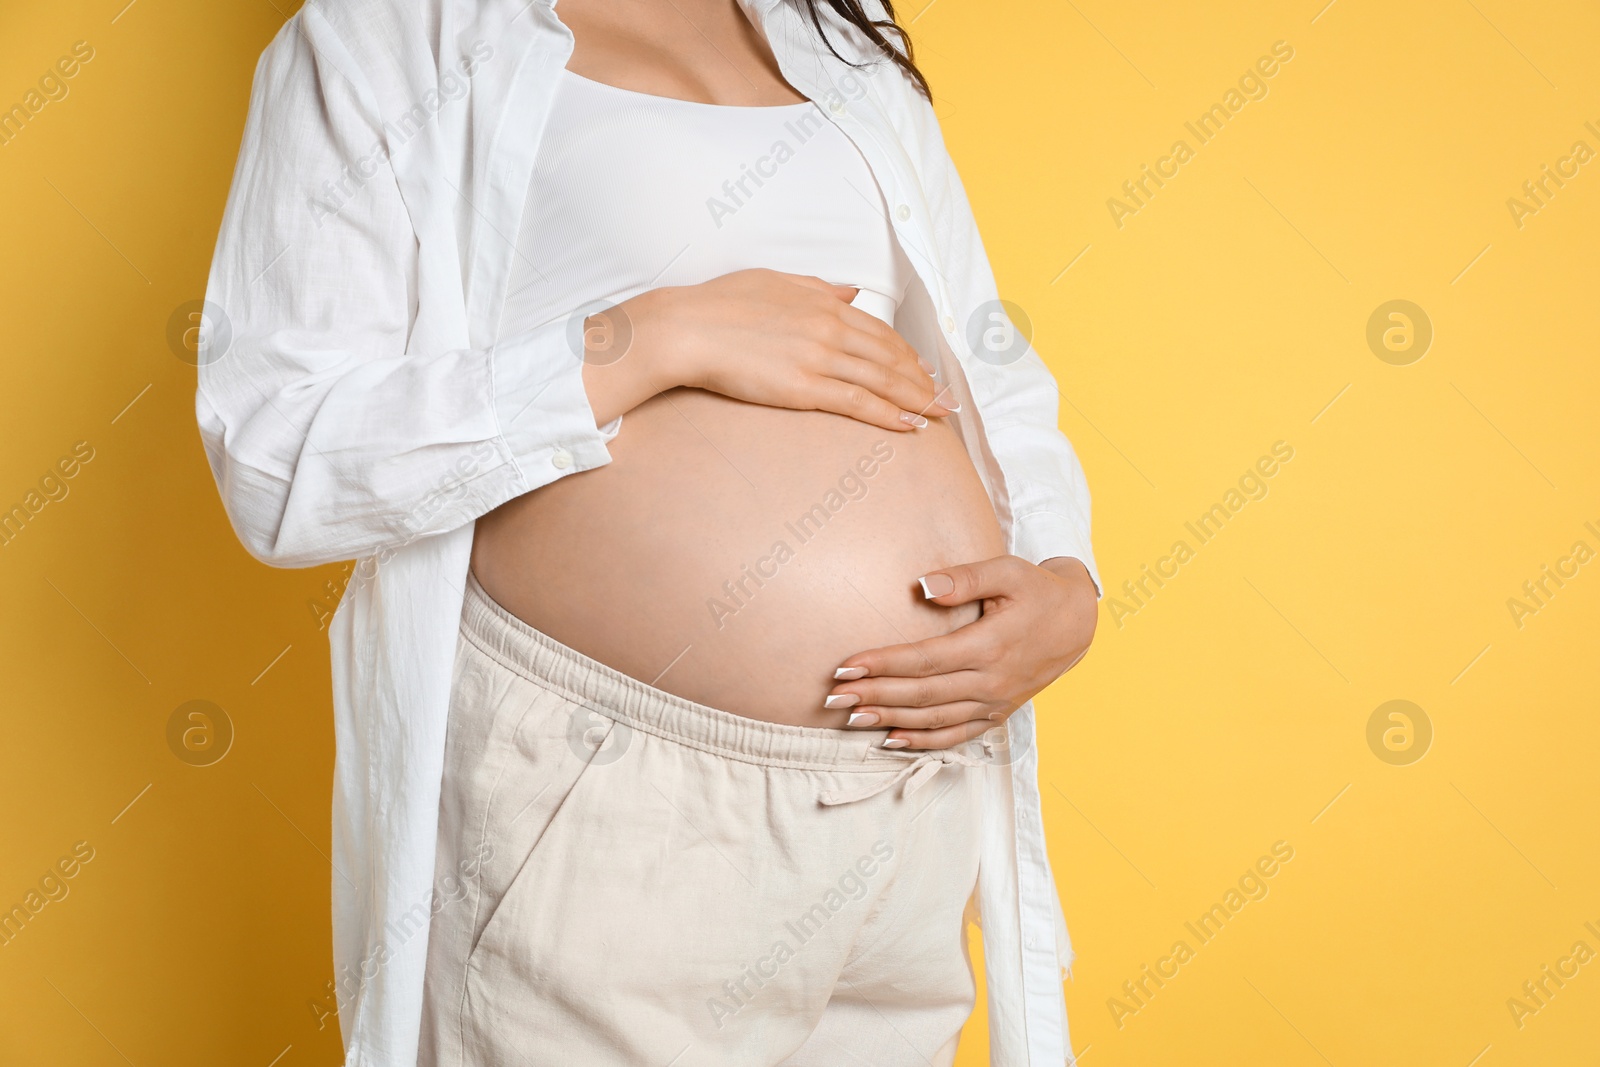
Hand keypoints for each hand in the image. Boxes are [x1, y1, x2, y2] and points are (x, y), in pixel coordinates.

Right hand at [579, 269, 956, 430]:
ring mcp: (819, 358)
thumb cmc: (719, 305)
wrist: (687, 329)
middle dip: (923, 380)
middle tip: (948, 399)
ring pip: (882, 381)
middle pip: (890, 357)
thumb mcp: (774, 282)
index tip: (926, 369)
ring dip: (917, 400)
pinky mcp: (805, 387)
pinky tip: (909, 426)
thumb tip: (851, 290)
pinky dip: (888, 414)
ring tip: (939, 416)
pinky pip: (858, 402)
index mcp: (823, 302)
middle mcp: (830, 327)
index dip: (907, 353)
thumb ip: (817, 287)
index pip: (879, 331)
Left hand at [827, 556, 1097, 748]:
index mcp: (990, 645)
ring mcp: (995, 702)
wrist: (1078, 623)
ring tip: (851, 719)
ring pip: (935, 719)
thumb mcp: (1008, 571)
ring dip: (890, 721)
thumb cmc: (1037, 590)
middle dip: (874, 696)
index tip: (847, 665)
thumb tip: (922, 586)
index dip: (883, 664)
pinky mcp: (997, 713)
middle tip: (834, 697)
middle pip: (922, 694)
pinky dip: (923, 742)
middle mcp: (991, 680)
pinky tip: (892, 741)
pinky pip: (956, 735)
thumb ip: (965, 578)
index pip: (924, 659)